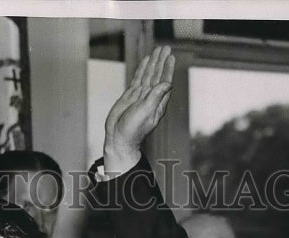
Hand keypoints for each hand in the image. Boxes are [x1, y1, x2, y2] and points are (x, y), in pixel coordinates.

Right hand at [103, 45, 175, 173]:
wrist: (118, 138)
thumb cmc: (133, 129)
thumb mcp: (146, 111)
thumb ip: (156, 96)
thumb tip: (167, 83)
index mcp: (158, 103)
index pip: (164, 81)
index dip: (167, 69)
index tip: (170, 57)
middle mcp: (151, 98)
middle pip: (157, 75)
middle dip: (161, 62)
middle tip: (165, 48)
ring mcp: (140, 97)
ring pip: (148, 75)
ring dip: (153, 63)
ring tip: (157, 51)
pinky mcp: (129, 96)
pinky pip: (137, 79)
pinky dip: (141, 70)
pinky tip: (145, 62)